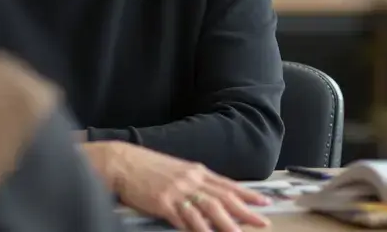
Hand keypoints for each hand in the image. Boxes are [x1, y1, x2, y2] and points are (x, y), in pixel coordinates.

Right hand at [82, 142, 268, 231]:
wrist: (122, 162)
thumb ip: (195, 182)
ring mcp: (177, 191)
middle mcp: (191, 180)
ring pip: (208, 208)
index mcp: (195, 171)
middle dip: (245, 211)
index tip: (264, 202)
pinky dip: (198, 228)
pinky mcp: (163, 203)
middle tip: (262, 221)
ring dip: (226, 223)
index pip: (227, 185)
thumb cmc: (147, 166)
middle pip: (223, 198)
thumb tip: (212, 196)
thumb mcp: (176, 170)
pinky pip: (184, 218)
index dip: (247, 194)